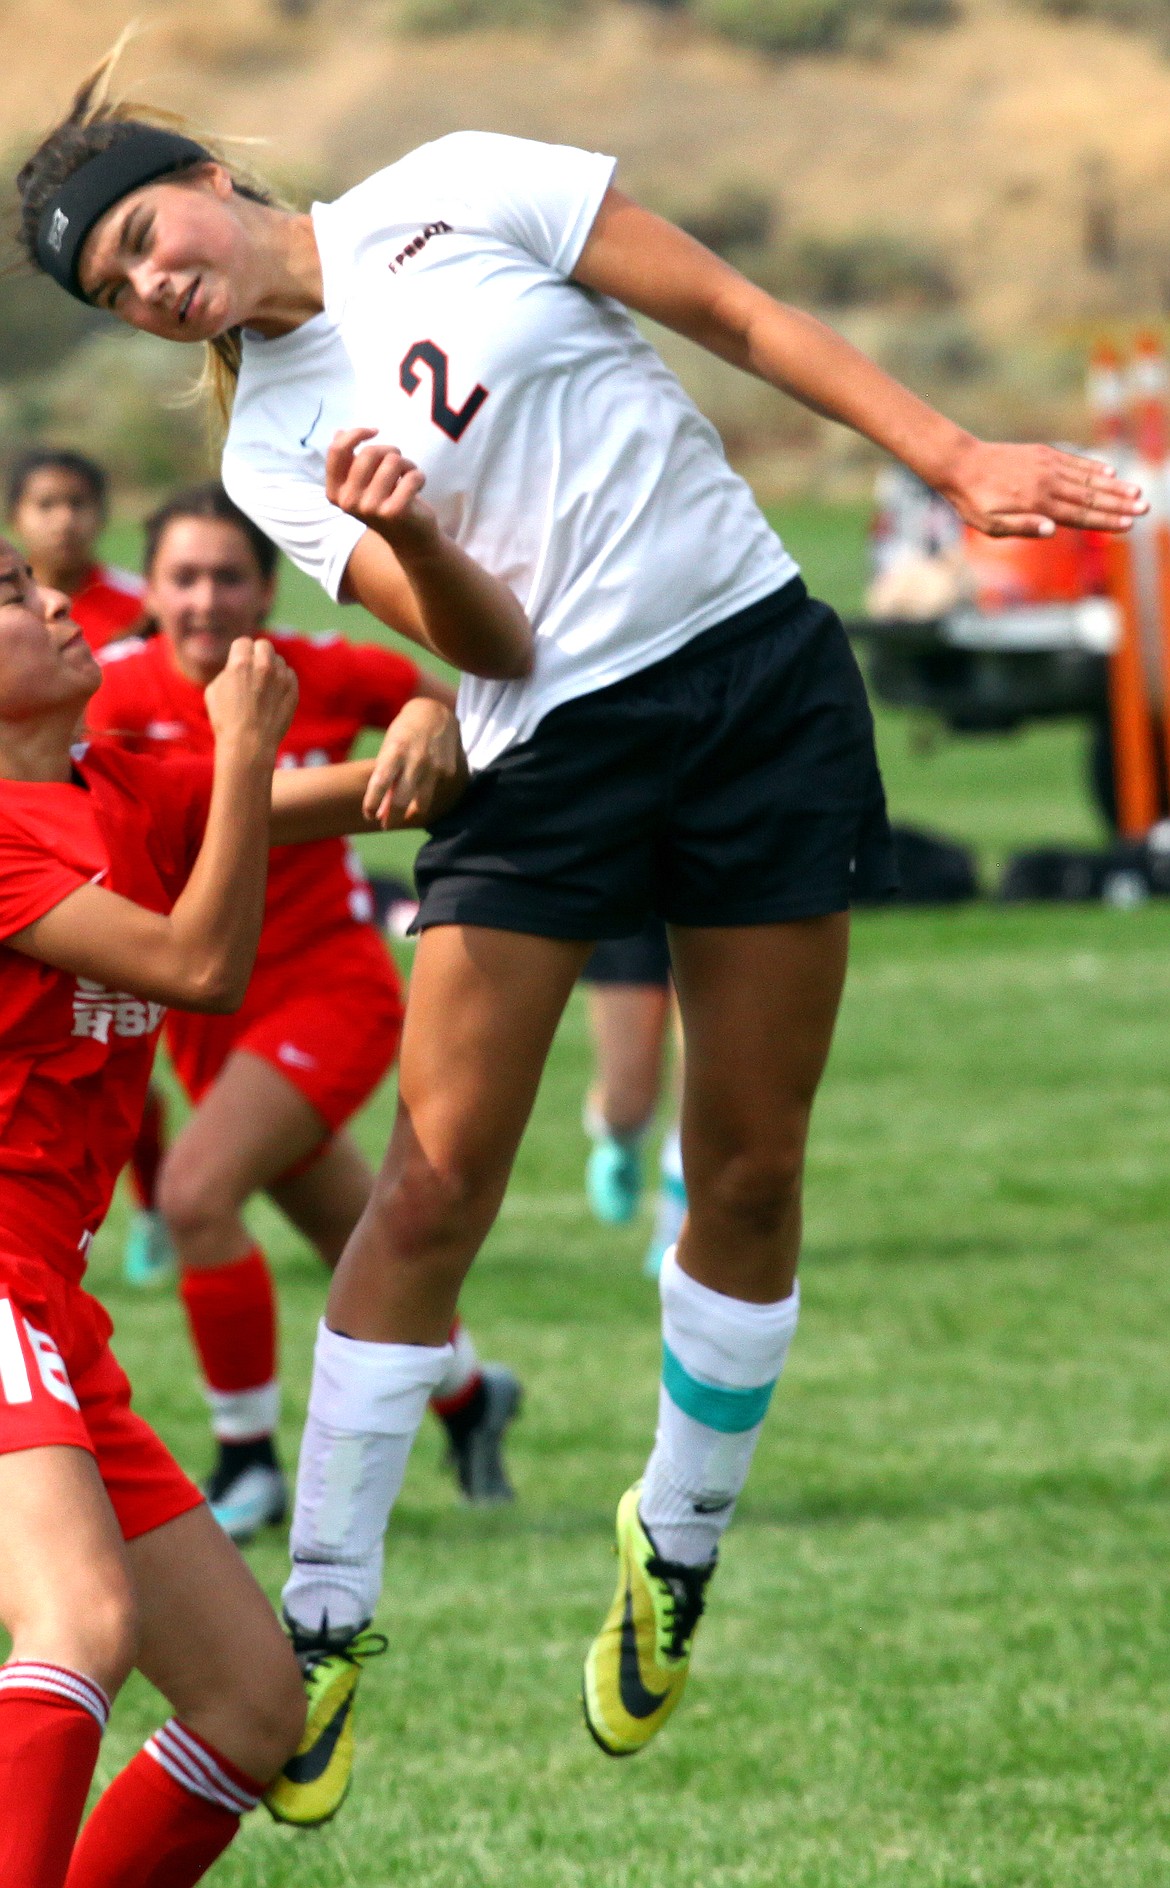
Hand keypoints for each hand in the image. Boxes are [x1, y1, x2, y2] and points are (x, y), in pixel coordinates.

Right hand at [204, 636, 297, 753]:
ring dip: (271, 667)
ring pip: (278, 660)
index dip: (240, 652)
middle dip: (258, 654)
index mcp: (240, 663)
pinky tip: (274, 694)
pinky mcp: (293, 690)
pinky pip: (289, 674)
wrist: (249, 744)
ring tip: (263, 686)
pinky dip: (282, 680)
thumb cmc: (226, 720)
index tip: (240, 662)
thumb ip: (227, 672)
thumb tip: (235, 666)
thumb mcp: (213, 691)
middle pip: (264, 645)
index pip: (243, 642)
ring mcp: (281, 677)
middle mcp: (263, 666)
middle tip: (254, 668)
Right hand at [326, 428, 438, 555]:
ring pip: (393, 461)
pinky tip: (418, 488)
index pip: (337, 450)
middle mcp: (348, 502)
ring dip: (406, 464)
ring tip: (407, 478)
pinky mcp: (394, 511)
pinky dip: (419, 476)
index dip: (357, 434)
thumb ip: (349, 460)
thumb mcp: (363, 482)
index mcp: (335, 492)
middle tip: (398, 464)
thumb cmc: (386, 502)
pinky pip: (412, 475)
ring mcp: (370, 508)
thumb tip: (339, 433)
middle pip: (369, 452)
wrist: (410, 540)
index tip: (374, 431)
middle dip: (390, 451)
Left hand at [363, 697, 467, 829]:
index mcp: (395, 751)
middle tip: (385, 825)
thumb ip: (386, 779)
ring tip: (403, 815)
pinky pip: (434, 792)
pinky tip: (420, 789)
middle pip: (401, 801)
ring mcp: (435, 767)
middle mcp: (416, 760)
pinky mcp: (449, 772)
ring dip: (409, 813)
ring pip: (421, 804)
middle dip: (391, 818)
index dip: (372, 803)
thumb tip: (381, 812)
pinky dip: (424, 796)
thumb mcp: (389, 750)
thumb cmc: (404, 734)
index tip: (368, 815)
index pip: (380, 783)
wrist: (435, 713)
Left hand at [937, 436, 1146, 537]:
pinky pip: (1073, 461)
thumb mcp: (988, 524)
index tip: (1129, 525)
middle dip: (1120, 504)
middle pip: (1090, 496)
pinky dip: (1093, 466)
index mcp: (1037, 503)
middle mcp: (1047, 483)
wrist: (960, 463)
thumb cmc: (972, 500)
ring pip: (1087, 478)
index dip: (1106, 521)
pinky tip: (1109, 470)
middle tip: (1146, 509)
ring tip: (1136, 491)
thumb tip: (1052, 531)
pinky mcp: (1042, 454)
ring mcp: (1047, 466)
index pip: (1079, 515)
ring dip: (1114, 485)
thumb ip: (1021, 527)